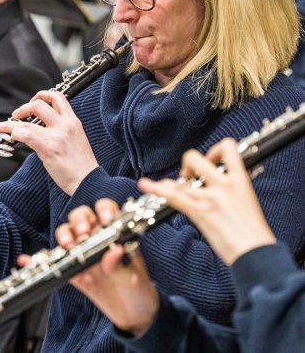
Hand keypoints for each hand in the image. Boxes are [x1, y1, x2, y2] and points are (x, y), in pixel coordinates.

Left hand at [0, 90, 97, 196]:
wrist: (89, 181)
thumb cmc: (81, 165)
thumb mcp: (76, 139)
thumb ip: (62, 130)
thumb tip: (43, 128)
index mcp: (73, 122)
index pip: (58, 97)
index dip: (42, 95)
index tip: (33, 100)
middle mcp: (66, 125)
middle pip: (39, 104)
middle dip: (23, 107)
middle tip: (16, 115)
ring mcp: (57, 136)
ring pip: (27, 121)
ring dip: (10, 123)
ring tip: (3, 127)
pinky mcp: (49, 149)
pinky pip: (26, 135)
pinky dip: (14, 133)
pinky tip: (10, 137)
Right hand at [44, 200, 158, 335]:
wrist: (133, 316)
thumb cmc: (138, 290)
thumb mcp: (133, 277)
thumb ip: (120, 264)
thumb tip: (115, 251)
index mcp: (115, 234)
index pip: (106, 210)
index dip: (103, 209)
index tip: (104, 219)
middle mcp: (97, 239)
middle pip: (81, 217)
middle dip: (79, 221)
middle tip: (82, 233)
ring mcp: (83, 254)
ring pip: (66, 234)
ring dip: (63, 235)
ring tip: (67, 244)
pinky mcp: (73, 271)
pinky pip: (54, 262)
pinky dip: (37, 260)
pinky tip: (26, 260)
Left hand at [138, 138, 275, 264]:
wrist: (257, 253)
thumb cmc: (254, 234)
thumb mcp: (247, 202)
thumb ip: (232, 191)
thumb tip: (219, 189)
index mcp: (240, 180)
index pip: (228, 148)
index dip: (215, 149)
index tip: (211, 160)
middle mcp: (224, 184)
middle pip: (194, 158)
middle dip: (187, 165)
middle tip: (189, 179)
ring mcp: (210, 197)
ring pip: (180, 178)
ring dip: (170, 181)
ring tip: (168, 186)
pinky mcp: (200, 211)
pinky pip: (173, 196)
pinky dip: (156, 188)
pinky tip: (145, 185)